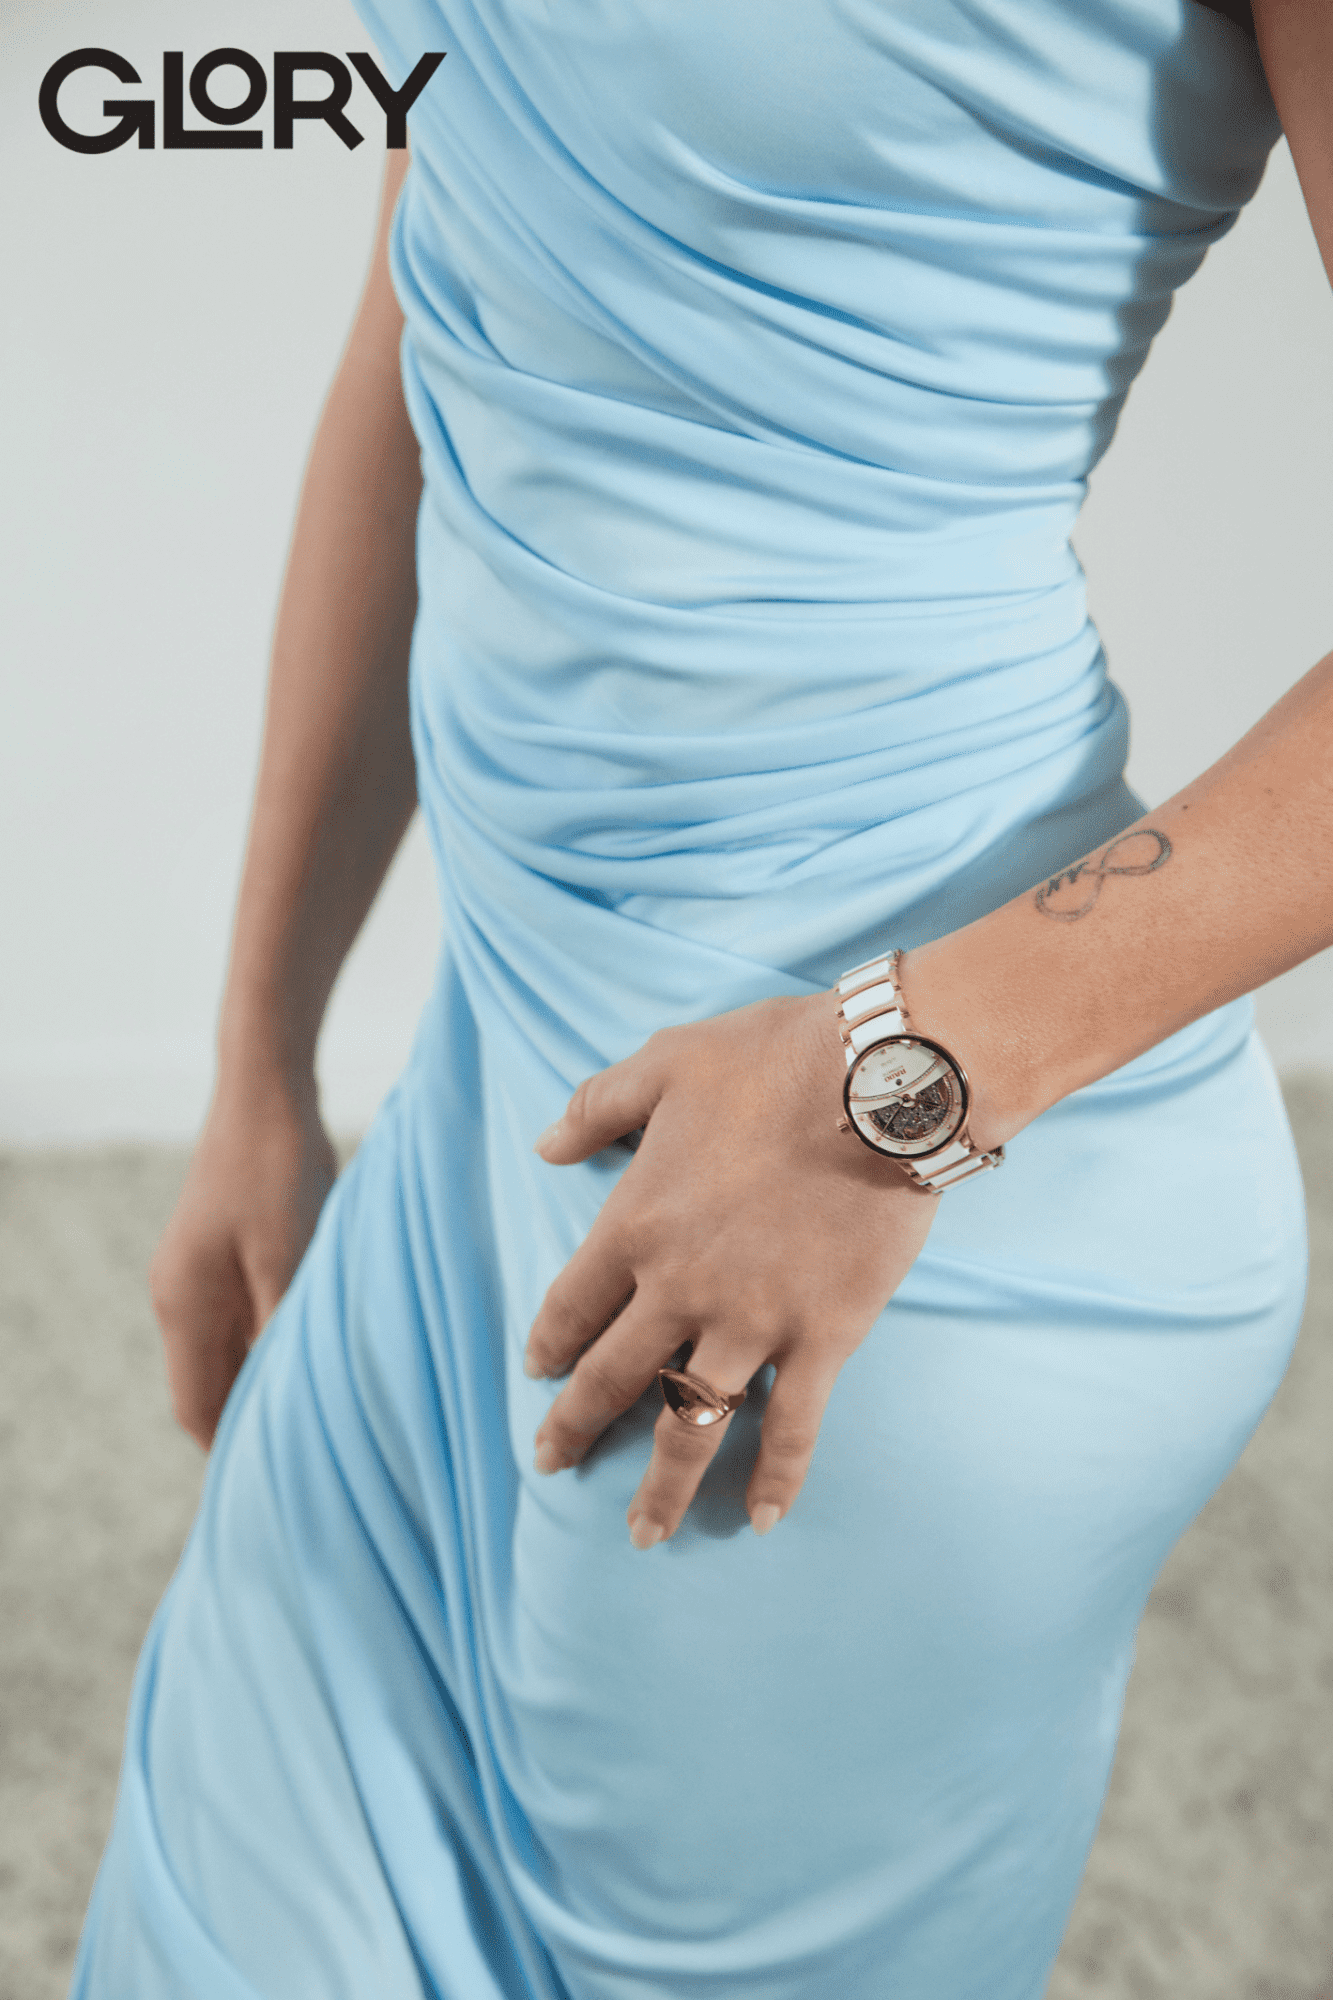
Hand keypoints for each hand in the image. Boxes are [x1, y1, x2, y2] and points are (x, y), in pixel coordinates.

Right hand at [149, 1063, 337, 1448]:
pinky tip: (319, 1346)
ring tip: (326, 1410)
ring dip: (267, 1379)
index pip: (198, 1408)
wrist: (268, 1089)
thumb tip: (286, 1402)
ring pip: (229, 1353)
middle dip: (254, 1420)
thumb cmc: (280, 1168)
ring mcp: (198, 1274)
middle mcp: (180, 1297)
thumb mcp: (290, 1256)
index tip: (285, 1483)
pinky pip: (243, 1319)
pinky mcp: (224, 1253)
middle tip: (317, 1455)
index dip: (234, 1451)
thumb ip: (281, 1330)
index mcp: (184, 1306)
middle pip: (211, 1385)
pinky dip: (273, 1341)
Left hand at [523, 991, 942, 1545]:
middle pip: (614, 1378)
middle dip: (576, 1427)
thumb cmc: (772, 1060)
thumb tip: (545, 1144)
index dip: (551, 1342)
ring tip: (643, 1534)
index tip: (538, 1372)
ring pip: (690, 1423)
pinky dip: (776, 1478)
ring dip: (662, 1485)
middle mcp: (681, 1289)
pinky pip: (792, 1427)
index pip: (573, 1304)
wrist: (880, 1083)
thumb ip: (597, 1106)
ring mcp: (752, 1322)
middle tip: (552, 1463)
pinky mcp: (823, 1338)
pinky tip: (763, 1519)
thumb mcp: (666, 1063)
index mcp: (635, 1224)